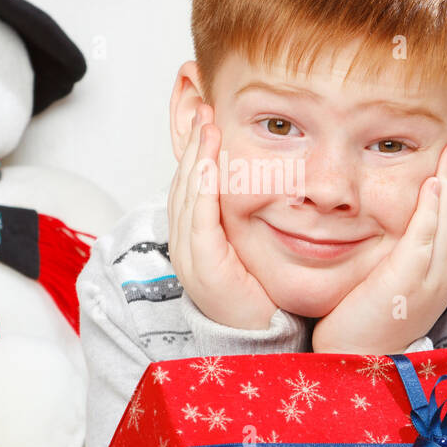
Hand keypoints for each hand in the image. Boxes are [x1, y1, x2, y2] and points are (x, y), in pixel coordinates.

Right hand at [167, 103, 277, 329]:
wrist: (259, 336)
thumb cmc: (259, 290)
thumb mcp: (247, 242)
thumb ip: (246, 212)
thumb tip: (262, 178)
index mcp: (193, 235)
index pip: (189, 183)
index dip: (196, 149)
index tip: (207, 117)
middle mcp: (184, 243)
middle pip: (184, 183)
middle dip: (193, 144)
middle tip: (205, 110)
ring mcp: (189, 256)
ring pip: (187, 197)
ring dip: (197, 158)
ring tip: (207, 126)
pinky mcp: (204, 268)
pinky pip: (199, 222)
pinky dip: (202, 191)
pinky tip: (210, 165)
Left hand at [311, 128, 446, 353]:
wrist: (360, 359)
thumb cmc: (368, 318)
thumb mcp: (391, 276)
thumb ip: (400, 247)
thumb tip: (397, 218)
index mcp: (441, 266)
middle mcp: (444, 269)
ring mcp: (431, 276)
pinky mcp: (409, 282)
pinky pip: (425, 238)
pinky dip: (433, 209)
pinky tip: (434, 183)